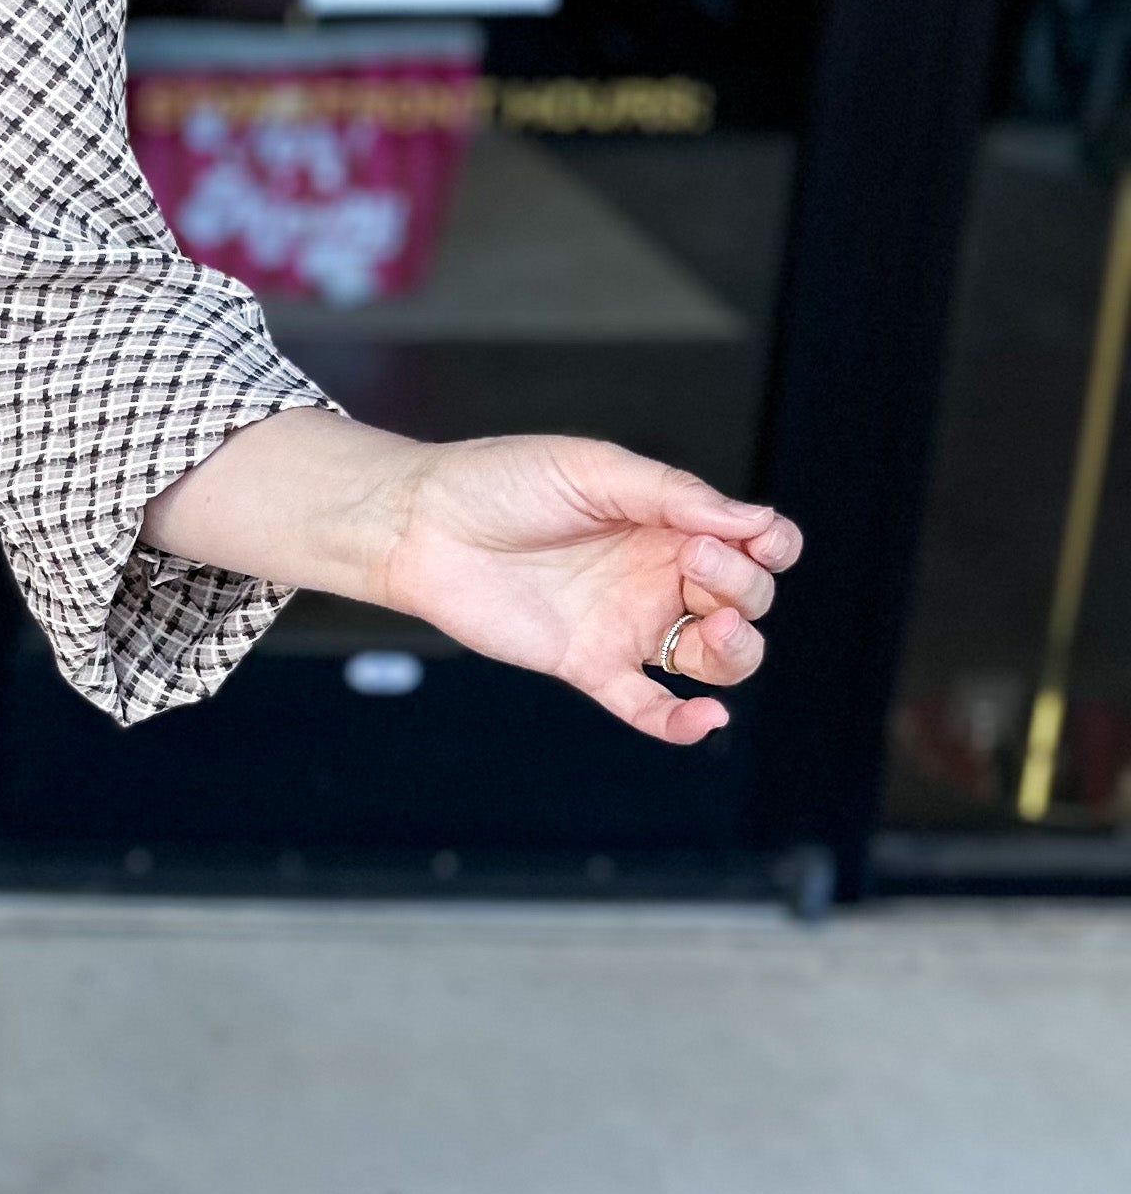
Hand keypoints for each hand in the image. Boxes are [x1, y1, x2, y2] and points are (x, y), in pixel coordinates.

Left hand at [379, 435, 802, 747]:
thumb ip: (673, 494)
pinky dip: (682, 723)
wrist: (423, 523)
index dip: (771, 547)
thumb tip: (754, 520)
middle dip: (741, 585)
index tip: (757, 538)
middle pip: (743, 602)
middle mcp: (656, 576)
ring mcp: (626, 624)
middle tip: (694, 556)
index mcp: (667, 525)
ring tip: (713, 626)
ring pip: (712, 658)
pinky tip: (706, 719)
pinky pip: (646, 706)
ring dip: (735, 651)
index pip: (753, 547)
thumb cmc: (501, 481)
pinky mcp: (588, 664)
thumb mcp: (593, 469)